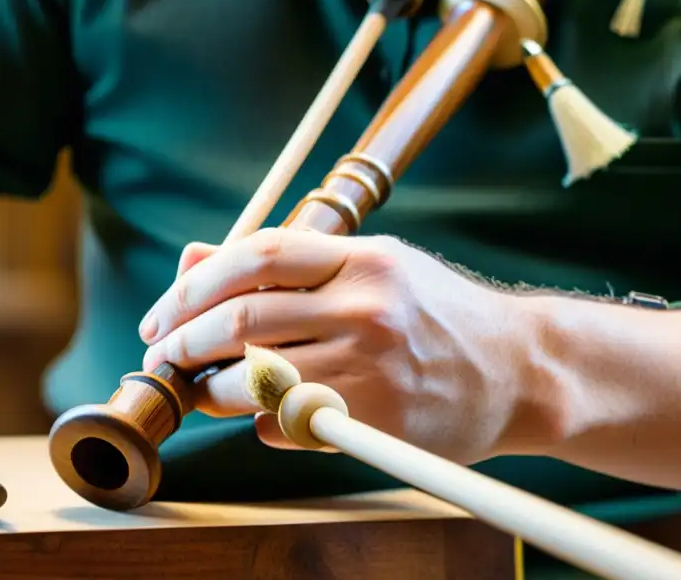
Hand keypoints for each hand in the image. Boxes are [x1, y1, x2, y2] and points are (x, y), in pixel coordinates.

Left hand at [139, 228, 542, 463]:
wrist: (518, 369)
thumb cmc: (435, 314)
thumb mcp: (371, 267)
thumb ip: (288, 265)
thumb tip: (194, 262)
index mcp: (363, 259)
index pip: (256, 256)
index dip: (194, 284)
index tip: (164, 315)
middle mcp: (366, 307)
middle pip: (241, 319)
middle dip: (183, 340)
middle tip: (162, 355)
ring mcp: (372, 366)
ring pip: (253, 380)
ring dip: (209, 389)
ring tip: (201, 388)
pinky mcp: (375, 419)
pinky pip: (285, 423)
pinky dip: (257, 421)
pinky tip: (263, 414)